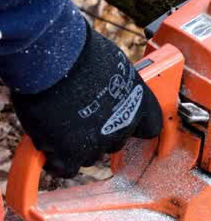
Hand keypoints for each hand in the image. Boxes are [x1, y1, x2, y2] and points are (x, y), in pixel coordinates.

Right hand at [11, 25, 162, 177]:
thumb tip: (105, 87)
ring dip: (77, 146)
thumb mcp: (112, 65)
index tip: (126, 125)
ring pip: (90, 156)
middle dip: (100, 134)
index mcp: (140, 102)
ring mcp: (99, 141)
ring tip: (58, 126)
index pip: (150, 127)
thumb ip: (114, 85)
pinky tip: (49, 149)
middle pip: (115, 142)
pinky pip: (66, 168)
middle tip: (80, 118)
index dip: (135, 127)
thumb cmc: (79, 52)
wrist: (53, 59)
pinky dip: (58, 162)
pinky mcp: (72, 152)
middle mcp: (125, 125)